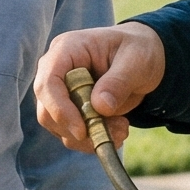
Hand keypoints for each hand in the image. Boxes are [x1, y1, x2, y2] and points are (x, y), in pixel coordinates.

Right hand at [34, 23, 165, 150]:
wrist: (143, 60)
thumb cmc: (139, 51)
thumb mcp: (137, 61)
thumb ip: (118, 82)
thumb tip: (100, 106)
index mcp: (66, 49)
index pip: (48, 83)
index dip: (60, 109)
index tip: (82, 131)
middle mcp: (56, 71)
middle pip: (47, 110)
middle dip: (77, 128)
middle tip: (114, 132)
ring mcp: (60, 92)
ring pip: (57, 127)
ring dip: (88, 137)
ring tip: (122, 129)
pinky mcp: (69, 110)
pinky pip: (70, 134)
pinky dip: (92, 140)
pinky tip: (116, 131)